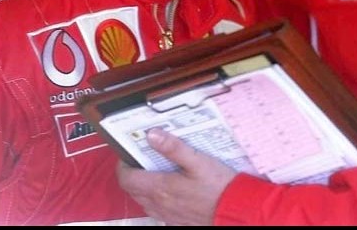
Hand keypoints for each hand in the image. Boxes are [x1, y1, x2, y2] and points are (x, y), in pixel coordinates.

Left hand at [116, 128, 236, 224]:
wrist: (234, 209)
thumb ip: (174, 147)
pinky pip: (156, 210)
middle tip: (142, 159)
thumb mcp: (198, 160)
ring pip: (143, 200)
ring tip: (155, 171)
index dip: (123, 165)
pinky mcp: (175, 220)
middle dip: (132, 174)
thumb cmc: (218, 185)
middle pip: (132, 189)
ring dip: (142, 186)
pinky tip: (170, 189)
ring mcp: (166, 214)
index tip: (128, 154)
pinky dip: (155, 198)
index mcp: (160, 187)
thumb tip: (152, 135)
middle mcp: (159, 204)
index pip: (126, 178)